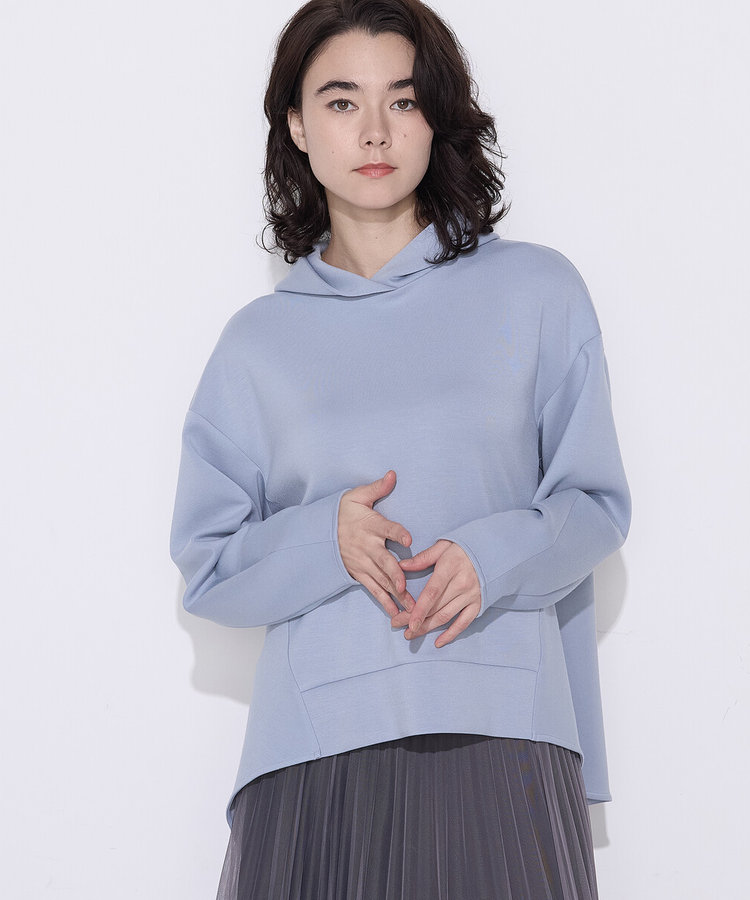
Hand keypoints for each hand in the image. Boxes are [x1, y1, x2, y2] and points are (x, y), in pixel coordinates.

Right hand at [337, 470, 415, 617]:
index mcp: (371, 525)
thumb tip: (392, 474)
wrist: (321, 530)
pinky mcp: (359, 573)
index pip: (386, 528)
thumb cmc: (344, 511)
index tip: (409, 539)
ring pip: (382, 580)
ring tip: (410, 608)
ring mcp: (363, 562)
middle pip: (384, 562)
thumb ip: (377, 488)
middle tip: (405, 587)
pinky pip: (373, 589)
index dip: (397, 533)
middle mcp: (368, 546)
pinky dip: (384, 602)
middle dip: (395, 575)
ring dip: (396, 594)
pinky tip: (396, 614)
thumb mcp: (358, 496)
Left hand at [391, 540, 480, 647]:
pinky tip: (438, 642)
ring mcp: (471, 596)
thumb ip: (423, 558)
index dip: (419, 609)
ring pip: (447, 617)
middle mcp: (461, 584)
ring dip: (428, 628)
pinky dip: (451, 634)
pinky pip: (464, 623)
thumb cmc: (464, 548)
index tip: (406, 621)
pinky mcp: (478, 604)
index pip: (432, 593)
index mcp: (450, 568)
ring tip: (411, 634)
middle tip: (397, 625)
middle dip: (416, 620)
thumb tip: (401, 566)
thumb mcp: (443, 546)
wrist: (493, 551)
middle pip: (436, 608)